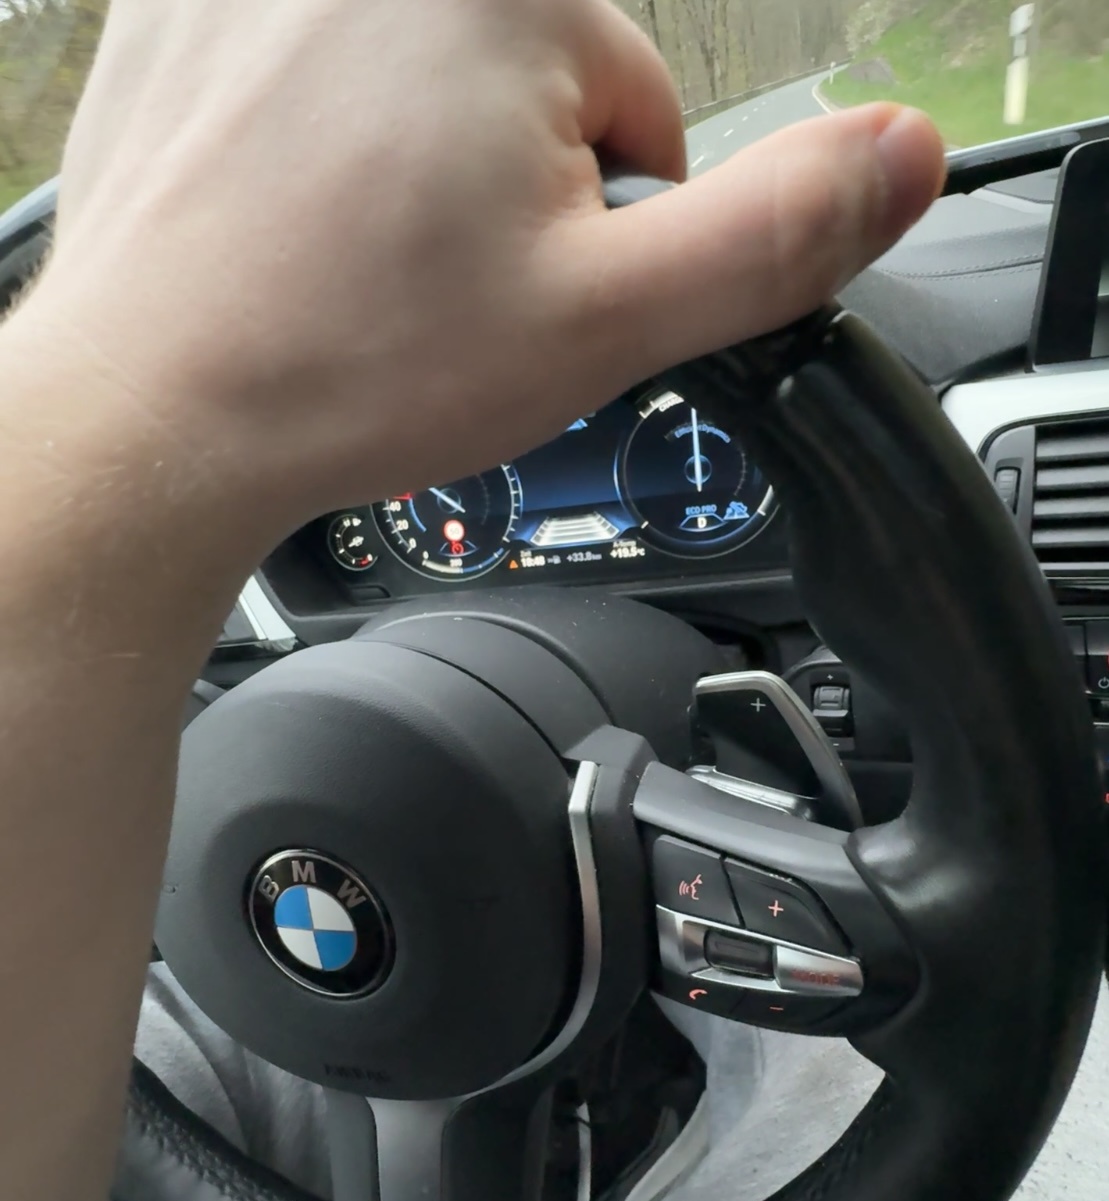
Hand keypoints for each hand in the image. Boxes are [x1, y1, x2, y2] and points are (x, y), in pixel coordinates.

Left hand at [23, 0, 943, 565]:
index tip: (524, 285)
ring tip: (354, 265)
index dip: (602, 225)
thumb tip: (902, 155)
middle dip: (509, 191)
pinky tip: (295, 224)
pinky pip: (318, 71)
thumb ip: (775, 234)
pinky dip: (322, 143)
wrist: (151, 415)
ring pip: (420, 81)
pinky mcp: (183, 10)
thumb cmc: (347, 366)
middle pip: (526, 81)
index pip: (636, 105)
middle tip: (431, 287)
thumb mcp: (610, 319)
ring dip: (413, 169)